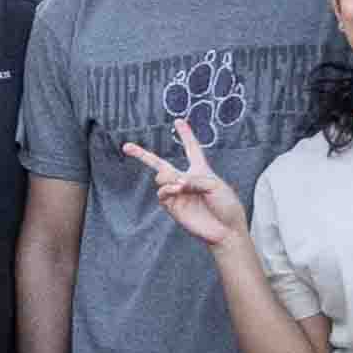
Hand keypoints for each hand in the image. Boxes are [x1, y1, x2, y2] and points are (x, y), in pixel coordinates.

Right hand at [121, 126, 249, 252]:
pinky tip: (177, 190)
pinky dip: (167, 189)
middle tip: (126, 146)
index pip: (191, 148)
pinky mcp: (173, 207)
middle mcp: (185, 180)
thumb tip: (174, 183)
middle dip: (142, 155)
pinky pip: (162, 193)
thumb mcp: (215, 185)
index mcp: (200, 170)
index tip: (179, 121)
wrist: (225, 230)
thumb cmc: (226, 205)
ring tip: (180, 185)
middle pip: (160, 164)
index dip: (186, 134)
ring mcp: (177, 194)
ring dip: (168, 177)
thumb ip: (193, 180)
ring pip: (160, 177)